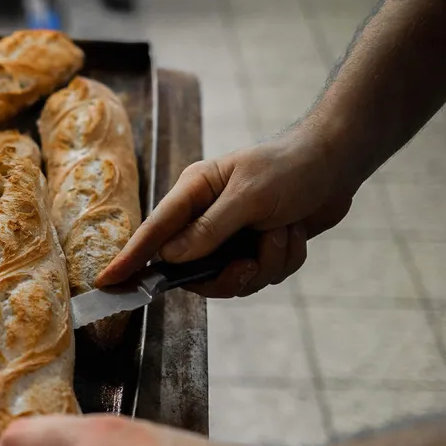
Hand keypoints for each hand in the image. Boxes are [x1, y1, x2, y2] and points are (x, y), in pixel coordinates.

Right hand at [99, 126, 356, 297]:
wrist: (339, 163)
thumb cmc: (291, 166)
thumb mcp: (249, 196)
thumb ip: (210, 229)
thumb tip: (171, 257)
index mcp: (192, 193)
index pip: (153, 232)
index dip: (130, 259)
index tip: (107, 282)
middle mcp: (205, 217)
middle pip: (193, 269)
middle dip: (228, 273)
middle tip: (248, 265)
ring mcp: (231, 235)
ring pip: (233, 277)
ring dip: (266, 262)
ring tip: (283, 233)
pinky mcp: (256, 248)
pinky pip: (261, 275)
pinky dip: (283, 260)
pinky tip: (293, 234)